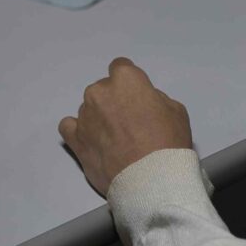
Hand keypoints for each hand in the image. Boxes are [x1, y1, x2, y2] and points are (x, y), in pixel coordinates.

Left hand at [59, 58, 192, 196]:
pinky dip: (79, 130)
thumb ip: (153, 98)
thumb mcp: (175, 110)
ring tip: (115, 140)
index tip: (137, 97)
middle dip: (114, 100)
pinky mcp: (75, 140)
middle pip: (104, 89)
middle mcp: (100, 92)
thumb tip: (141, 104)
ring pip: (89, 108)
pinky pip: (69, 126)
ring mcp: (84, 116)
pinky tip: (93, 139)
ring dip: (99, 117)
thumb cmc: (168, 141)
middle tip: (129, 122)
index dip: (130, 82)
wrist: (151, 179)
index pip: (121, 67)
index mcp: (126, 79)